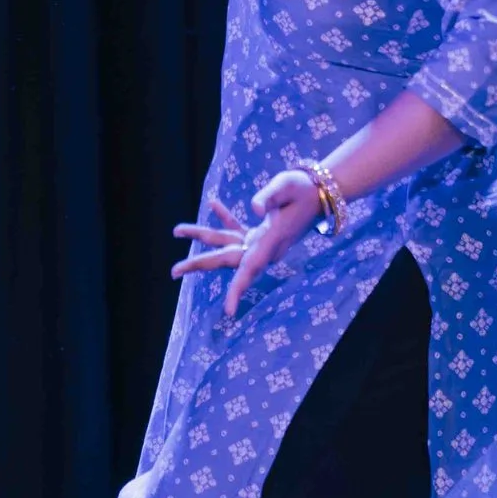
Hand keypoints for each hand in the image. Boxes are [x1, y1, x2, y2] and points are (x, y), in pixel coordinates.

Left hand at [170, 172, 321, 319]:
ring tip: (177, 230)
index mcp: (270, 241)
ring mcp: (261, 241)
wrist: (323, 193)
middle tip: (173, 272)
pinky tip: (212, 203)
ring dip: (202, 236)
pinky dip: (224, 217)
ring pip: (226, 243)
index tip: (228, 311)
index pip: (250, 268)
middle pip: (227, 259)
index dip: (238, 289)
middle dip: (199, 264)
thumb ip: (269, 197)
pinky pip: (237, 229)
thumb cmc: (304, 189)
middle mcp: (263, 246)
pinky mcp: (261, 232)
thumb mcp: (286, 186)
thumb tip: (253, 208)